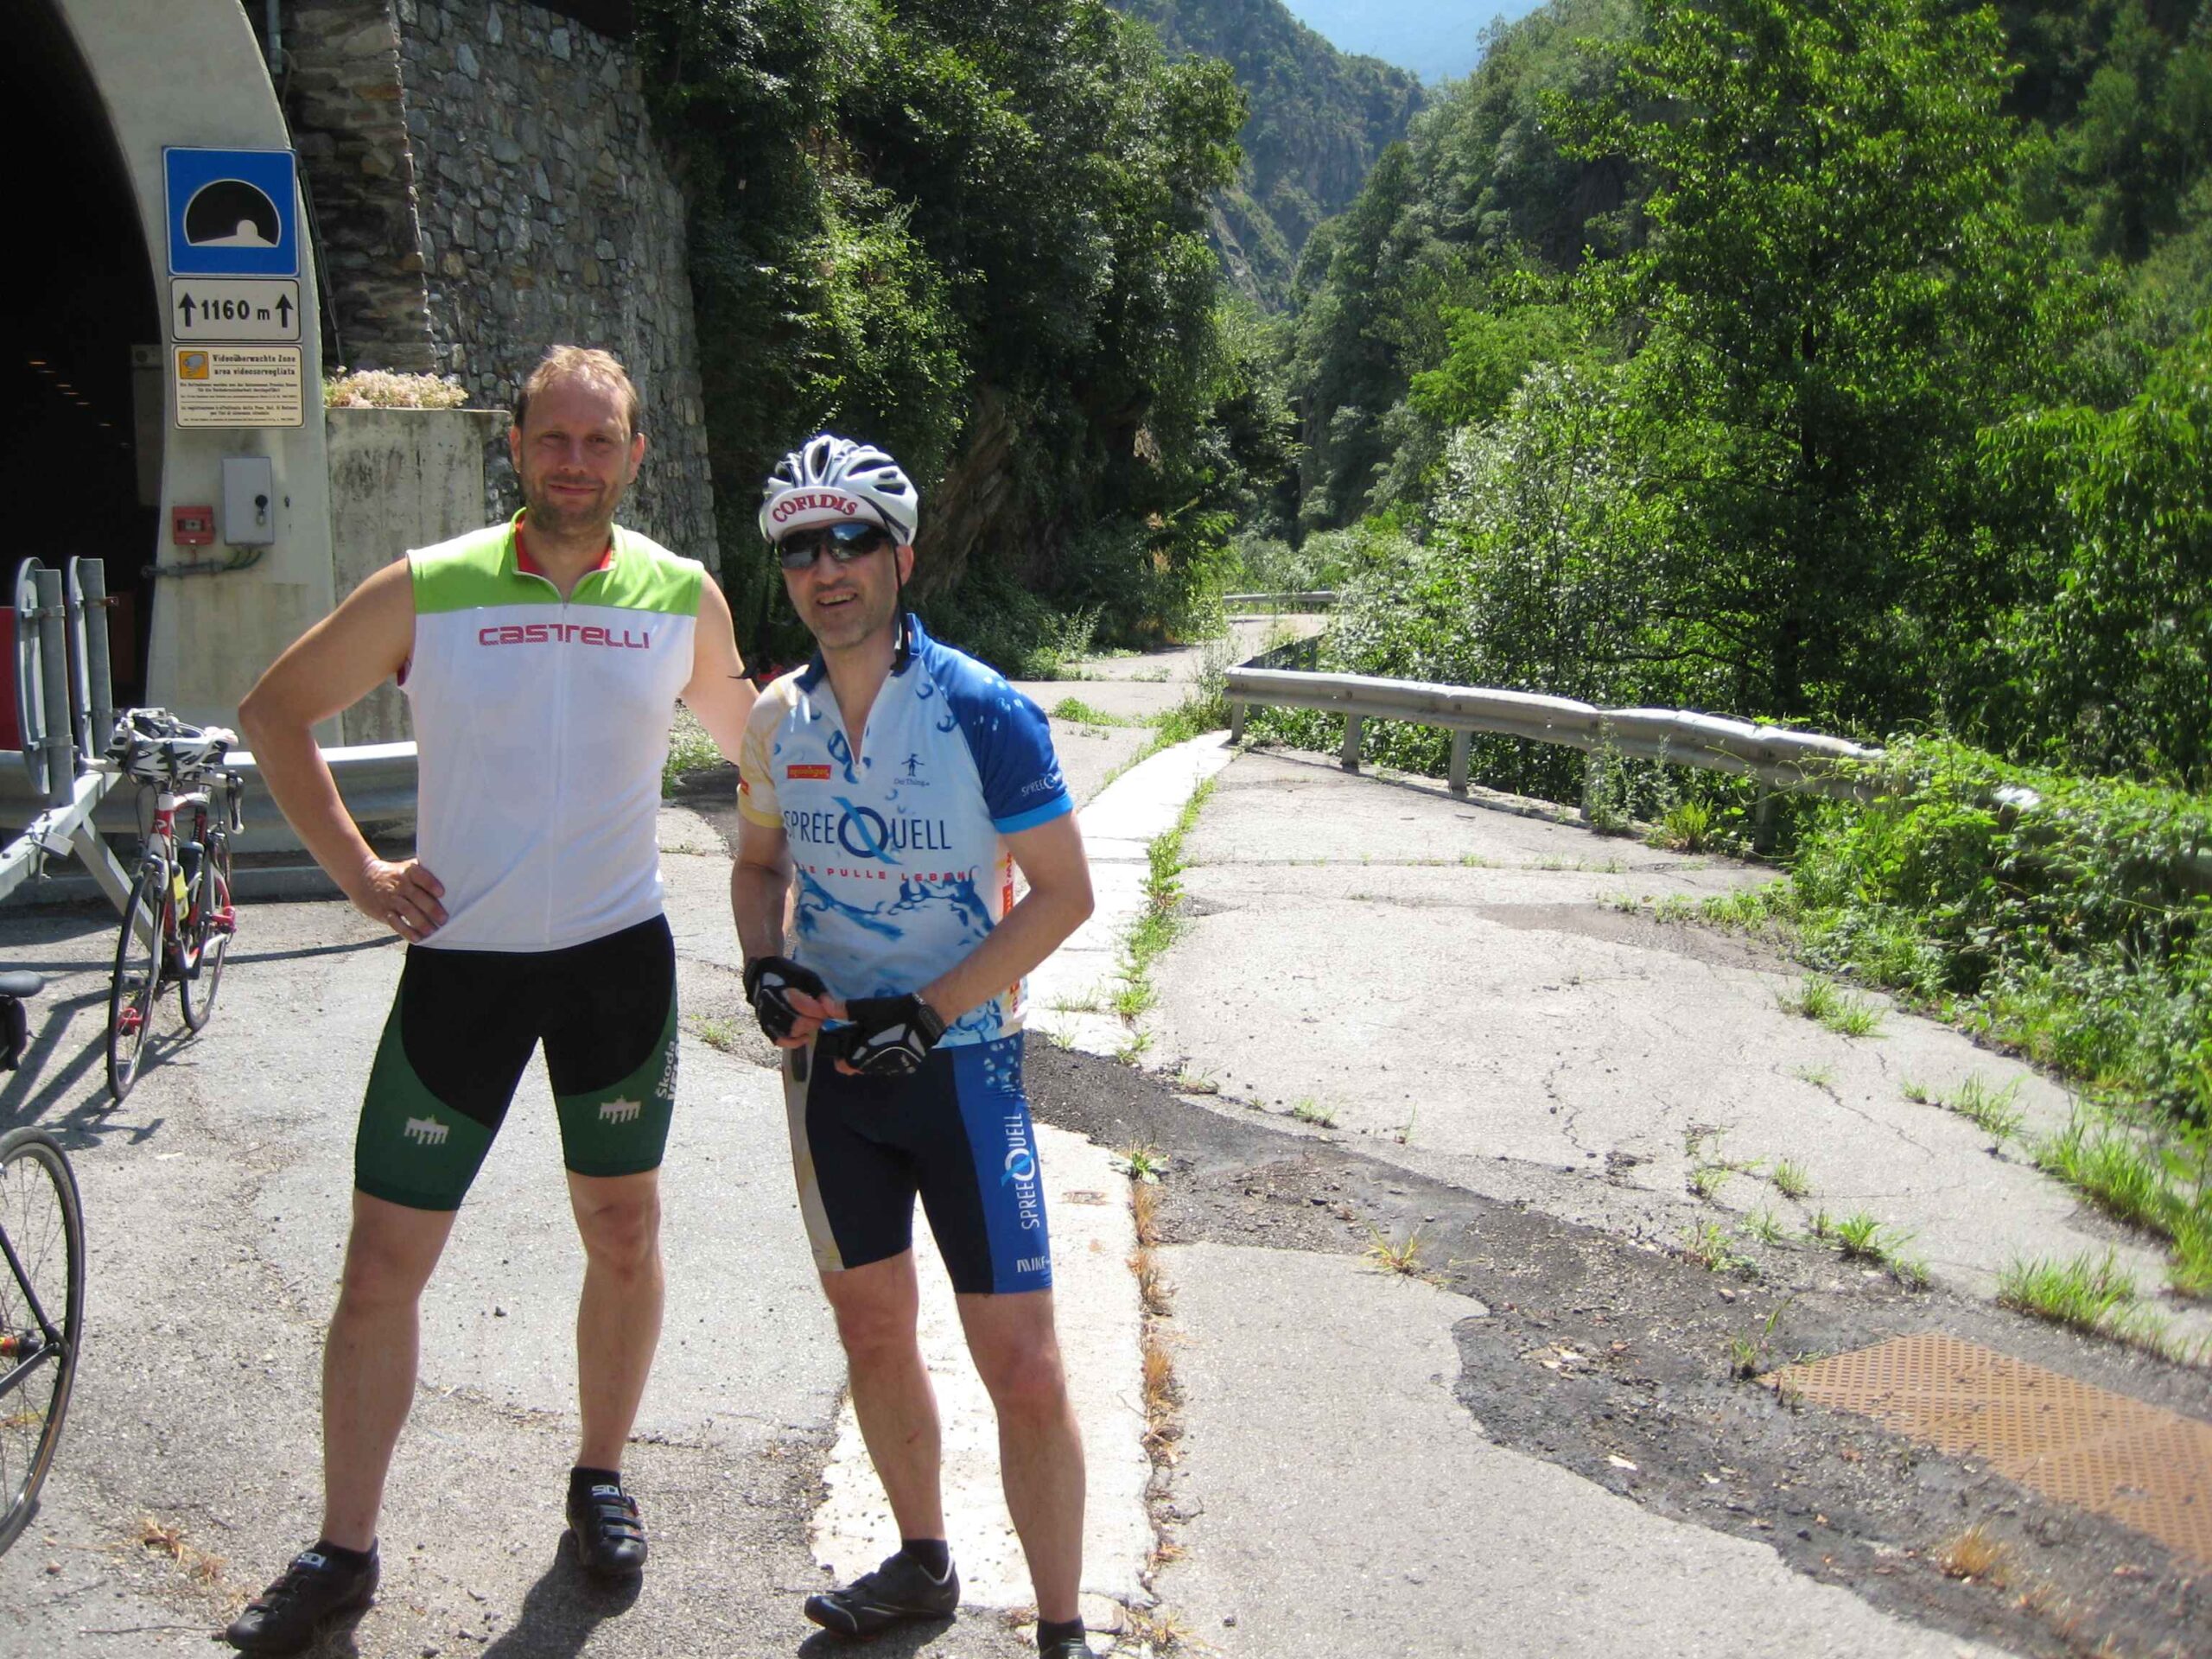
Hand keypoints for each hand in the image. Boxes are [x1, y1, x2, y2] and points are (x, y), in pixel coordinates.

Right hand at [350, 857, 445, 940]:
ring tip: (433, 931)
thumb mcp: (405, 867)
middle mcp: (399, 885)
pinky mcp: (383, 911)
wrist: (362, 876)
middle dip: (431, 908)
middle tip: (444, 919)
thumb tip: (451, 874)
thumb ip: (424, 871)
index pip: (420, 876)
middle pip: (416, 896)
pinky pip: (395, 922)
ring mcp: (391, 899)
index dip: (430, 883)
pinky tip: (417, 938)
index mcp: (407, 872)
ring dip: (420, 922)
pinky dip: (406, 931)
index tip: (442, 893)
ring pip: (407, 911)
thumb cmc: (394, 873)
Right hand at [744, 955, 829, 1044]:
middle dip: (813, 1022)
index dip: (820, 1012)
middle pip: (798, 1023)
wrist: (761, 974)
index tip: (826, 1011)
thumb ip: (820, 993)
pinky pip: (778, 1040)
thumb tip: (831, 1009)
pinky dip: (793, 1042)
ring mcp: (766, 1017)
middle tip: (820, 1017)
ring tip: (811, 1023)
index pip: (805, 1008)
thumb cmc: (788, 974)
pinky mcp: (764, 1025)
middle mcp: (772, 1004)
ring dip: (804, 1031)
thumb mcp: (807, 977)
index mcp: (783, 989)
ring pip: (789, 1033)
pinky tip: (804, 1037)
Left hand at [831, 994, 947, 1076]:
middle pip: (858, 1067)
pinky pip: (891, 1066)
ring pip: (875, 1067)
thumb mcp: (865, 1008)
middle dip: (857, 1054)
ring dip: (873, 1056)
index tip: (846, 1042)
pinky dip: (889, 1057)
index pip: (842, 1066)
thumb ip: (843, 1010)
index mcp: (860, 1057)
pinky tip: (895, 1041)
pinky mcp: (906, 1069)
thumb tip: (823, 1004)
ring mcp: (892, 1070)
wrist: (926, 1018)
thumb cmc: (892, 1013)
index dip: (841, 1055)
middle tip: (864, 1036)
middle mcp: (874, 1069)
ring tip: (881, 1036)